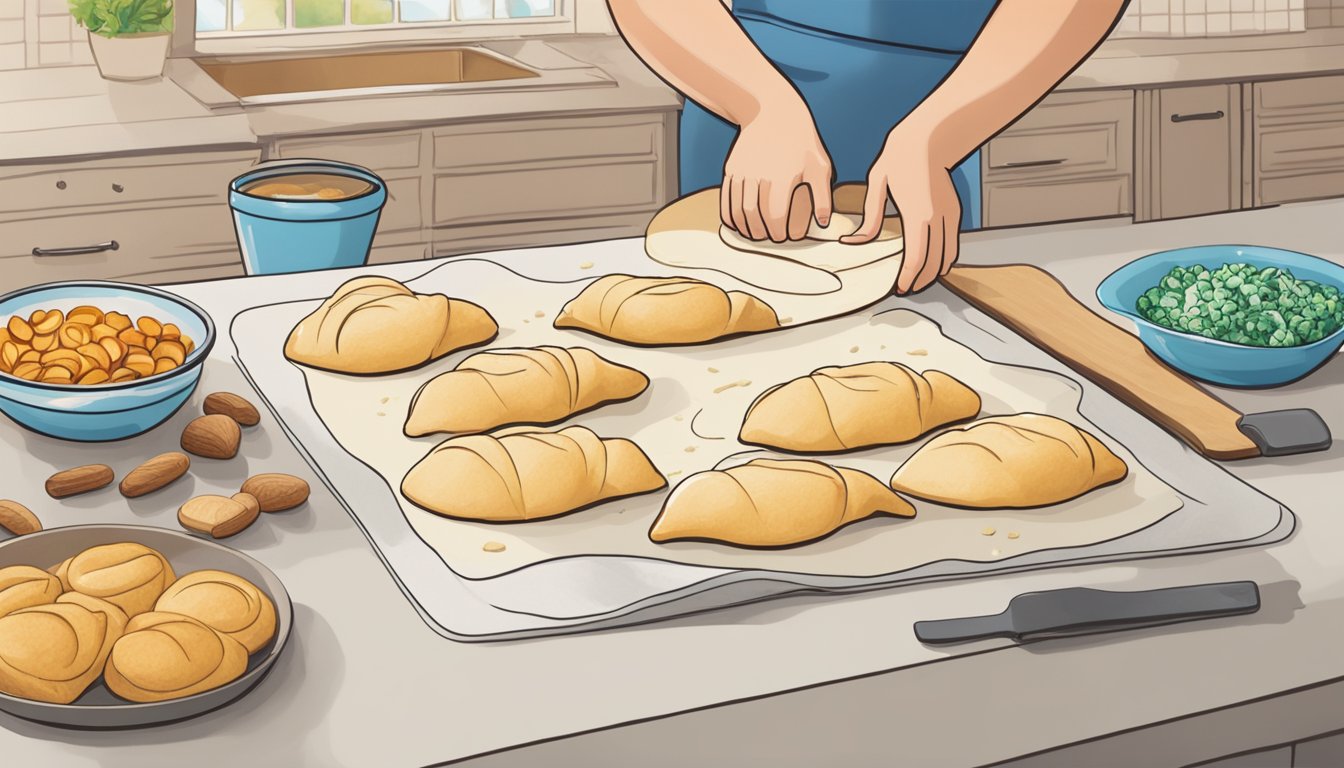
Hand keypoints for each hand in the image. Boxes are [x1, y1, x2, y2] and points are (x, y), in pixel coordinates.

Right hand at [721, 103, 834, 241]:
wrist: (773, 111)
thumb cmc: (801, 141)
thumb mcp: (820, 166)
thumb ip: (823, 196)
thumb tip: (823, 222)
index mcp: (782, 178)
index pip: (776, 216)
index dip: (779, 232)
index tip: (783, 238)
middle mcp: (759, 176)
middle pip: (754, 216)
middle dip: (761, 233)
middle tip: (769, 239)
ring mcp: (742, 172)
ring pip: (738, 210)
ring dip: (745, 227)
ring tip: (754, 235)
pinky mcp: (731, 169)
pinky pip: (726, 199)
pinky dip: (729, 215)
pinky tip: (737, 224)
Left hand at [842, 126, 961, 294]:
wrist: (928, 137)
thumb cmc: (900, 158)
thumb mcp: (876, 185)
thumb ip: (868, 219)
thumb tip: (853, 240)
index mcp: (917, 215)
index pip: (916, 259)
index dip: (909, 278)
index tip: (901, 288)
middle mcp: (938, 218)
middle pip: (934, 263)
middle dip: (921, 280)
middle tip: (908, 288)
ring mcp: (950, 215)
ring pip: (948, 256)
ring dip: (935, 271)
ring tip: (919, 279)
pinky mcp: (955, 210)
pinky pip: (953, 243)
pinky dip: (944, 257)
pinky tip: (932, 261)